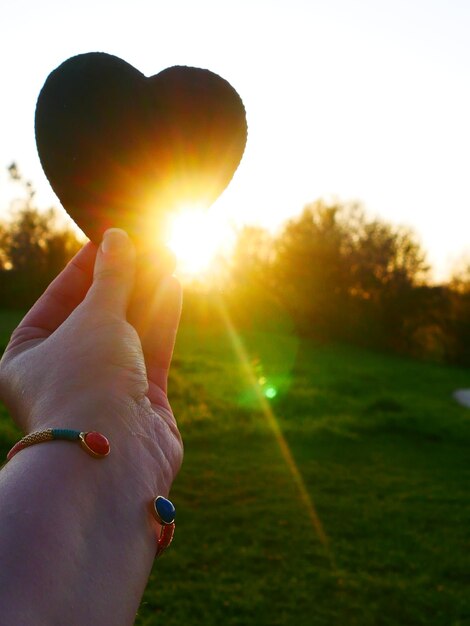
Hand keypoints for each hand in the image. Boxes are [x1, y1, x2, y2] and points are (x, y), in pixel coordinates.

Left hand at [0, 229, 182, 493]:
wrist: (113, 457)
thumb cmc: (85, 382)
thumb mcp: (94, 317)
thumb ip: (111, 278)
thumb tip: (116, 237)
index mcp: (26, 357)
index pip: (56, 299)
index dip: (84, 266)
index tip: (107, 236)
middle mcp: (63, 373)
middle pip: (95, 313)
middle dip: (121, 278)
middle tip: (145, 244)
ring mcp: (103, 387)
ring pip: (127, 330)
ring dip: (146, 293)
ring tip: (166, 255)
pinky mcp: (139, 399)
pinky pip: (149, 349)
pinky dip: (160, 317)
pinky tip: (172, 285)